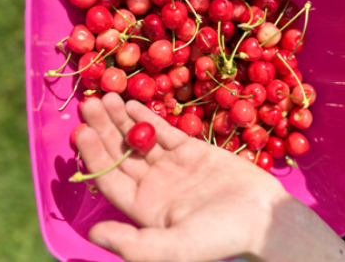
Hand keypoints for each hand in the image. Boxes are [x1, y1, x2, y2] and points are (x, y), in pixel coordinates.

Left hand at [77, 93, 344, 261]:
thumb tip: (93, 233)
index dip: (93, 155)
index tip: (80, 131)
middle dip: (103, 129)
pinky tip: (131, 103)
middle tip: (89, 104)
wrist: (264, 217)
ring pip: (139, 138)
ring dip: (121, 119)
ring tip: (105, 96)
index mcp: (144, 208)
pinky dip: (149, 117)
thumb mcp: (175, 248)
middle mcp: (153, 185)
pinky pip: (165, 131)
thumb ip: (134, 244)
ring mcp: (171, 166)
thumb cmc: (221, 236)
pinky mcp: (191, 150)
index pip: (110, 178)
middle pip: (120, 153)